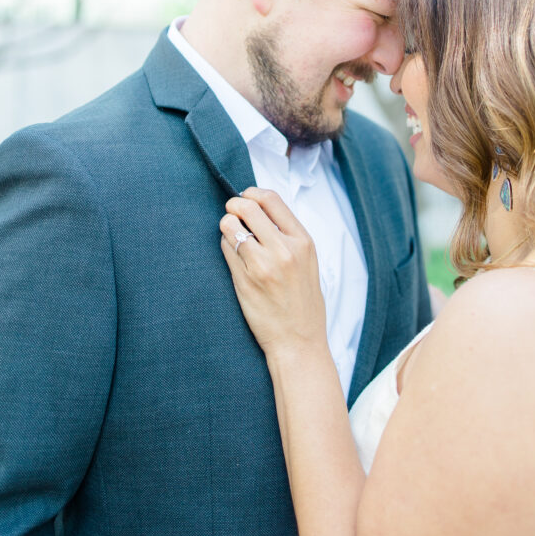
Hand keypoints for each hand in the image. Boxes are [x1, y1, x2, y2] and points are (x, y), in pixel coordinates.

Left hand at [220, 187, 326, 359]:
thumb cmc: (303, 302)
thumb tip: (260, 209)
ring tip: (233, 236)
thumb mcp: (309, 262)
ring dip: (227, 226)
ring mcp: (262, 264)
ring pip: (230, 225)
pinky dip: (225, 246)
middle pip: (247, 206)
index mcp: (303, 241)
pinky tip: (233, 255)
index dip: (252, 193)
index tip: (246, 198)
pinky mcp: (244, 280)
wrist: (299, 342)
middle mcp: (284, 249)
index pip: (271, 199)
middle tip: (233, 214)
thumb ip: (288, 235)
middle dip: (234, 205)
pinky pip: (225, 249)